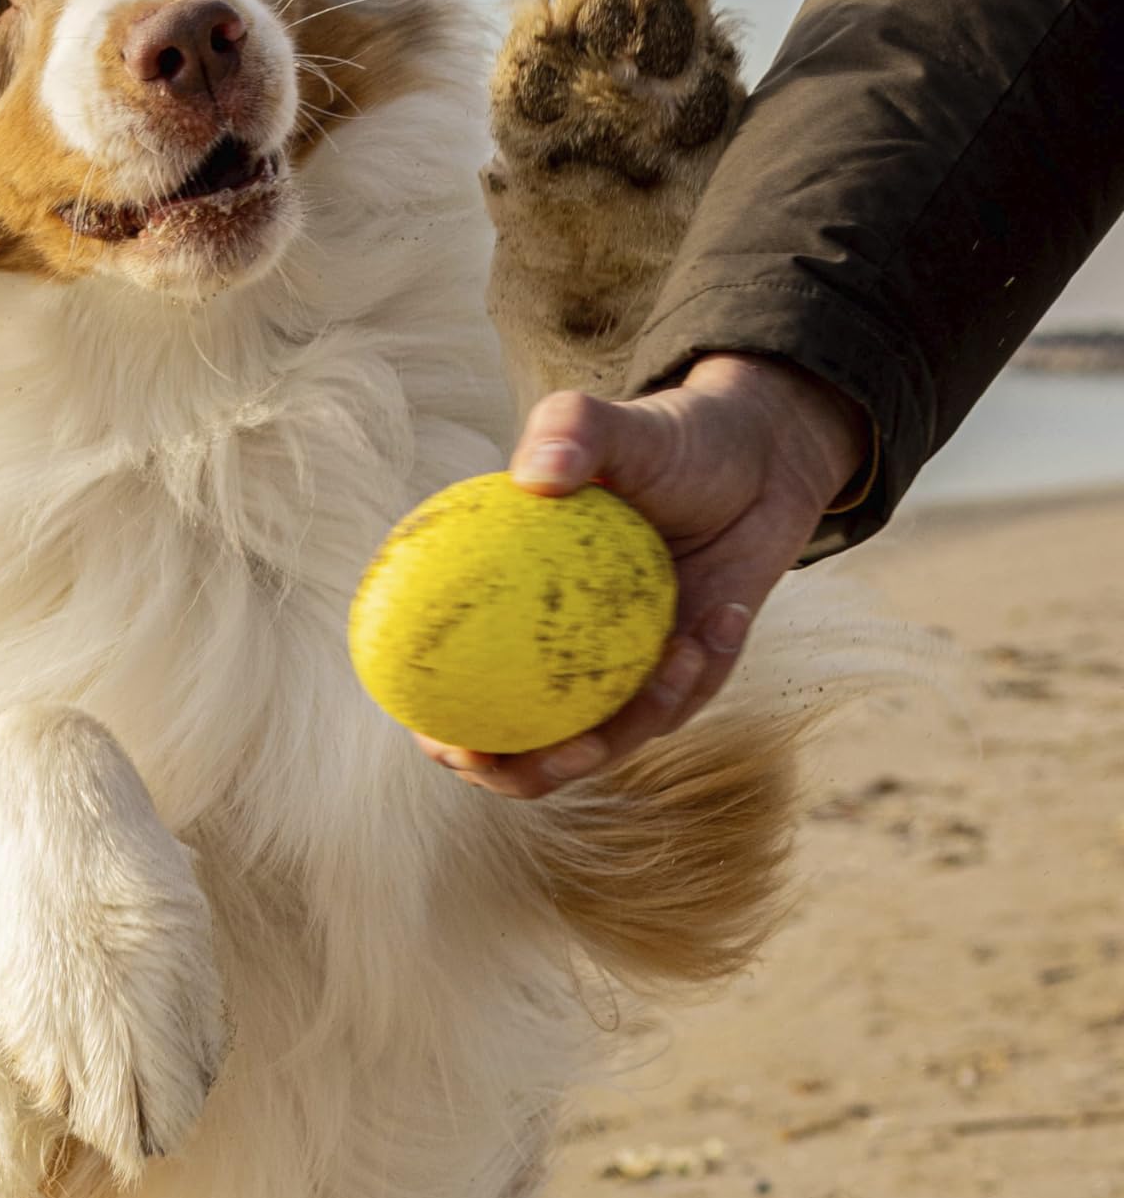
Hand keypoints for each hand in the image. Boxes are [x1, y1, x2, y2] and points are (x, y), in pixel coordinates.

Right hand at [422, 353, 868, 799]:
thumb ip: (570, 432)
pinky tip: (720, 619)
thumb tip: (536, 474)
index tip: (450, 739)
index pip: (450, 694)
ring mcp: (614, 677)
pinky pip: (683, 700)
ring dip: (638, 719)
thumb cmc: (668, 441)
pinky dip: (701, 670)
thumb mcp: (617, 425)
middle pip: (518, 751)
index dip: (440, 733)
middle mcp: (552, 661)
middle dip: (532, 772)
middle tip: (569, 749)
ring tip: (676, 658)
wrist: (757, 457)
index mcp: (505, 618)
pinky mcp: (680, 680)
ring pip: (610, 738)